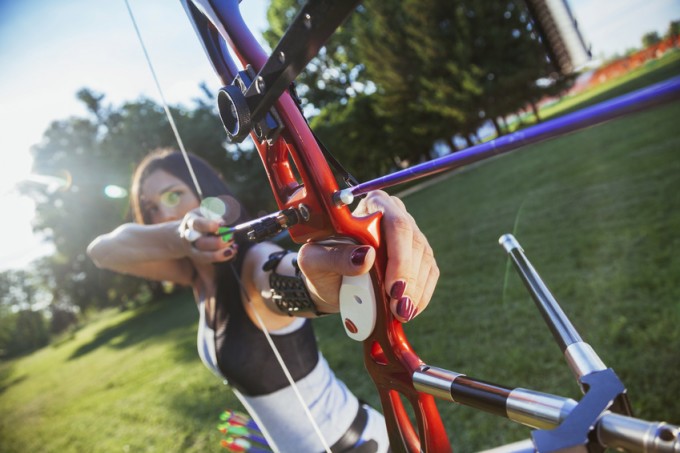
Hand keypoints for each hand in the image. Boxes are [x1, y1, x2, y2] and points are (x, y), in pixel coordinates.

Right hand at [178, 209, 237, 263]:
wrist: (184, 234)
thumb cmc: (200, 220)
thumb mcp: (206, 212)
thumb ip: (214, 215)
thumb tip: (222, 223)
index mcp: (191, 221)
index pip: (197, 223)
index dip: (209, 225)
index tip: (222, 225)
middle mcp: (189, 237)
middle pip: (200, 242)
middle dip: (216, 242)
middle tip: (231, 238)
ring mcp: (192, 249)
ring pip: (203, 255)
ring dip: (219, 254)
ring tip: (231, 250)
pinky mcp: (196, 257)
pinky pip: (208, 260)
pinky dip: (220, 257)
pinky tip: (232, 253)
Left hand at [297, 190, 437, 321]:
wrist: (327, 282)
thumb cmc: (319, 265)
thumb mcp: (315, 261)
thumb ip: (336, 257)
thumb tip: (367, 256)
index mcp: (371, 206)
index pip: (396, 224)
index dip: (399, 257)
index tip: (392, 288)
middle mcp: (395, 215)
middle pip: (415, 243)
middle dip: (409, 279)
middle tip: (399, 308)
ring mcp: (410, 237)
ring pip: (424, 260)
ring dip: (416, 291)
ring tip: (401, 313)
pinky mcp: (418, 258)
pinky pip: (429, 274)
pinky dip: (421, 295)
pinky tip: (409, 310)